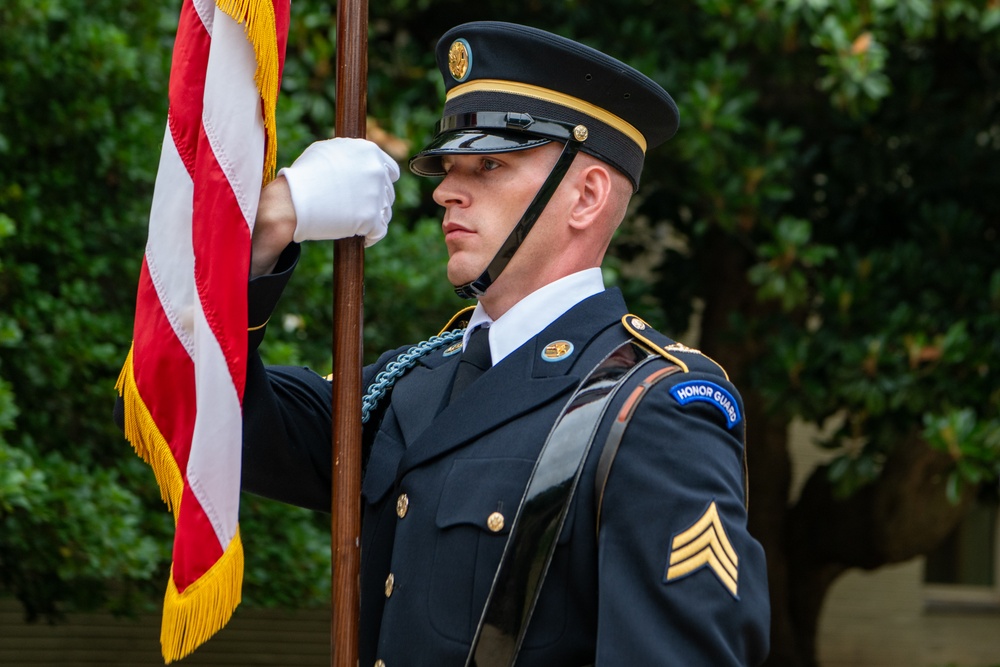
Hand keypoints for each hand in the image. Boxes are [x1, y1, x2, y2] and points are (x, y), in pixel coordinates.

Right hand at [279, 137, 400, 245]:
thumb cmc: (304, 175)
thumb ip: (351, 155)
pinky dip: (372, 236)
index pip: (391, 170)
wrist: (292, 200)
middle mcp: (376, 170)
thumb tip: (362, 160)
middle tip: (358, 208)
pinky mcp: (371, 218)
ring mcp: (375, 194)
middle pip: (388, 192)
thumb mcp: (328, 151)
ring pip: (386, 212)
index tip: (371, 191)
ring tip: (358, 223)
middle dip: (375, 201)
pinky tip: (363, 237)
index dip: (382, 182)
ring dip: (375, 219)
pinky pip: (380, 231)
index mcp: (369, 152)